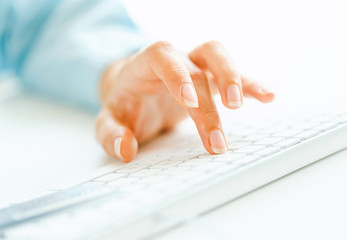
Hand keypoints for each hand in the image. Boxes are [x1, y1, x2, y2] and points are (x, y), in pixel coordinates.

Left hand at [96, 41, 273, 161]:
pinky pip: (233, 76)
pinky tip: (267, 97)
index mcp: (145, 64)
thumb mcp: (108, 121)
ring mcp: (193, 66)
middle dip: (213, 91)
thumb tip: (126, 149)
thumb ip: (111, 134)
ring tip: (243, 104)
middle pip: (199, 61)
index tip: (190, 102)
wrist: (136, 91)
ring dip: (235, 78)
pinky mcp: (208, 79)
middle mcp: (174, 59)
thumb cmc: (125, 105)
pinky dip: (250, 85)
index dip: (178, 75)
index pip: (163, 57)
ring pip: (218, 56)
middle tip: (222, 126)